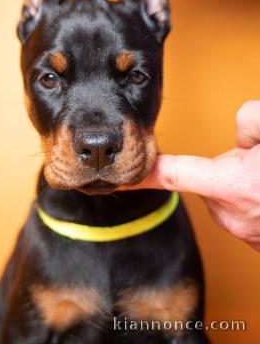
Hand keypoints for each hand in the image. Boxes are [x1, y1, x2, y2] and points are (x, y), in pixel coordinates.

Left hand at [139, 101, 259, 251]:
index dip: (143, 174)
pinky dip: (251, 201)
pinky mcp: (255, 243)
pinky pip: (241, 211)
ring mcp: (243, 232)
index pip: (171, 175)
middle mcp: (230, 214)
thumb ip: (250, 121)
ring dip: (241, 184)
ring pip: (226, 194)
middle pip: (208, 178)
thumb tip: (240, 133)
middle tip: (258, 162)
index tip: (117, 179)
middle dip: (227, 167)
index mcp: (231, 186)